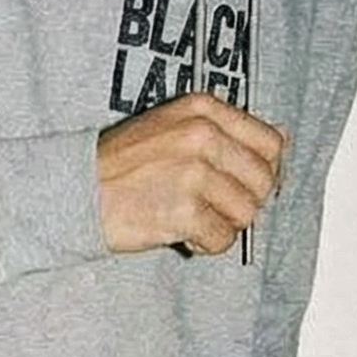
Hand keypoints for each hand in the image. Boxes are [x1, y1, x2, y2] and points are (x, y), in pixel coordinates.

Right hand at [96, 93, 286, 256]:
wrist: (75, 191)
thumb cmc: (122, 165)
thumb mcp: (174, 127)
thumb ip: (224, 131)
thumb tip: (280, 140)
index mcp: (203, 110)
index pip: (270, 143)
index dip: (266, 171)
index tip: (246, 186)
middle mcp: (202, 136)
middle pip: (263, 182)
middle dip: (244, 203)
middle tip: (213, 209)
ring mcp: (193, 173)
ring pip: (246, 213)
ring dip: (223, 226)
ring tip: (193, 221)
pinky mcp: (183, 210)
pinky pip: (222, 239)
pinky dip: (207, 245)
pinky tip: (183, 236)